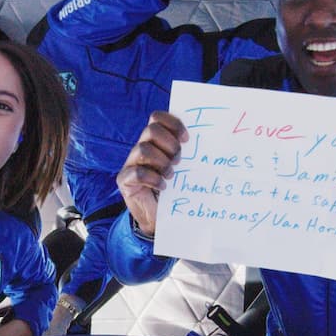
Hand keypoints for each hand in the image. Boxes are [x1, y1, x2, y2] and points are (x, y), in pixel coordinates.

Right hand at [116, 111, 187, 235]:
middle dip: (169, 144)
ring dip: (162, 162)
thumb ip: (187, 152)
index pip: (157, 118)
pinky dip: (154, 179)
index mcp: (154, 140)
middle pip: (151, 130)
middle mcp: (140, 147)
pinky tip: (163, 187)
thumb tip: (211, 139)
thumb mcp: (182, 167)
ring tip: (171, 175)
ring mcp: (130, 163)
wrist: (158, 217)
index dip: (173, 124)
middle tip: (178, 160)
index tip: (187, 139)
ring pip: (143, 150)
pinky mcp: (124, 180)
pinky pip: (138, 173)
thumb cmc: (173, 189)